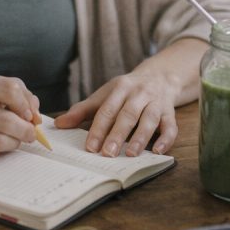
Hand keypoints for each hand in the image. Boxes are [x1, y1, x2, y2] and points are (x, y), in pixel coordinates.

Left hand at [54, 38, 205, 156]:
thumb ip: (83, 110)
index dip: (98, 128)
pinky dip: (166, 139)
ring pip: (149, 119)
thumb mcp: (105, 94)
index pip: (107, 109)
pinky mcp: (169, 112)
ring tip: (130, 154)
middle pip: (128, 114)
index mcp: (120, 88)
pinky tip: (158, 152)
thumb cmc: (127, 90)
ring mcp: (156, 102)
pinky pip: (171, 126)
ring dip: (141, 137)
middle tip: (107, 153)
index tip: (90, 146)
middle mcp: (139, 93)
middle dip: (117, 134)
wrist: (160, 75)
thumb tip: (59, 124)